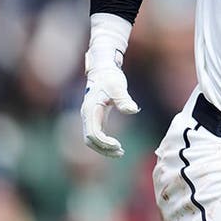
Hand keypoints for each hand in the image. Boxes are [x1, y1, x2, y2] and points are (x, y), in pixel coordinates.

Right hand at [81, 12, 139, 157]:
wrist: (103, 68)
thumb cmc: (110, 77)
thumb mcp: (118, 87)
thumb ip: (124, 99)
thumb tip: (133, 111)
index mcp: (90, 110)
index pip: (92, 134)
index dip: (104, 143)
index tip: (118, 145)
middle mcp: (87, 116)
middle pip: (89, 140)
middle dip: (103, 149)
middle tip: (120, 153)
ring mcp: (90, 117)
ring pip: (91, 140)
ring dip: (104, 148)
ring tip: (120, 152)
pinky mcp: (95, 118)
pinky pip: (96, 135)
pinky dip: (104, 143)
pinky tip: (117, 146)